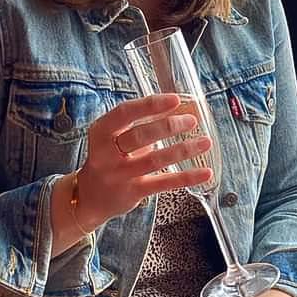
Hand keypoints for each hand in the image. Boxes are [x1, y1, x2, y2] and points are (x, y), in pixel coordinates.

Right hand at [75, 92, 212, 229]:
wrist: (91, 197)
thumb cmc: (109, 159)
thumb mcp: (113, 137)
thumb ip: (139, 123)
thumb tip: (177, 108)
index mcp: (101, 132)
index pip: (125, 113)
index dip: (151, 105)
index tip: (175, 99)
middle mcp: (107, 153)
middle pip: (140, 135)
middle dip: (169, 126)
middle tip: (191, 120)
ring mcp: (120, 174)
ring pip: (155, 160)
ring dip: (183, 149)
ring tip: (205, 142)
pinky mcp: (133, 192)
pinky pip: (164, 183)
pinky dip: (187, 177)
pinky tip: (204, 172)